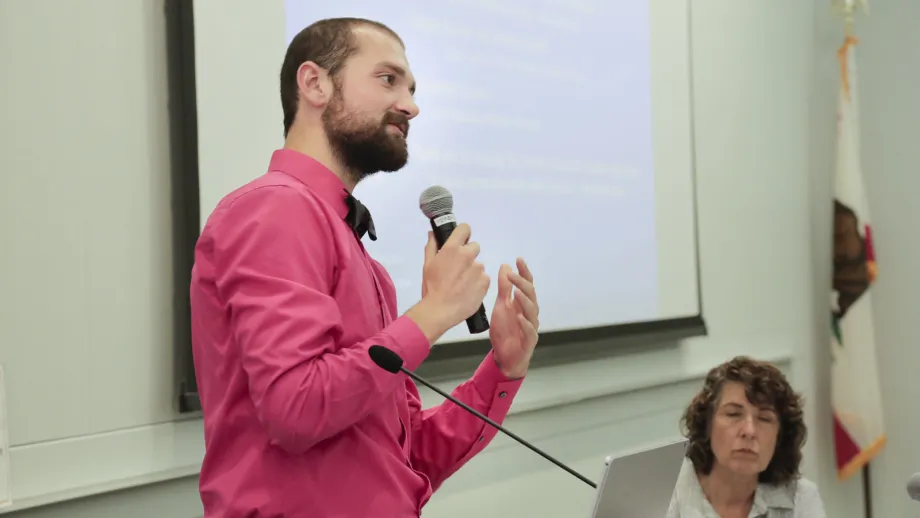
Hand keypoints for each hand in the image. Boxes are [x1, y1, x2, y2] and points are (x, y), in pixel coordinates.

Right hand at [409, 224, 489, 341]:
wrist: (440, 310)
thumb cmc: (431, 287)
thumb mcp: (427, 265)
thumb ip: (431, 246)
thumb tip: (433, 234)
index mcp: (452, 249)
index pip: (465, 228)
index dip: (463, 234)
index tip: (460, 241)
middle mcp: (468, 256)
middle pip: (474, 247)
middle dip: (467, 255)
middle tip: (458, 269)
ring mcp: (478, 269)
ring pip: (478, 265)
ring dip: (472, 271)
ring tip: (461, 284)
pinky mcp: (485, 282)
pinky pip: (484, 278)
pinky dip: (478, 283)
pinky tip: (468, 291)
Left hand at [488, 258, 538, 378]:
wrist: (504, 356)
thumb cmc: (505, 330)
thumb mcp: (501, 306)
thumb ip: (504, 288)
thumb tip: (506, 266)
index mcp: (523, 304)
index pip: (527, 285)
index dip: (524, 272)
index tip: (518, 259)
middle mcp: (530, 313)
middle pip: (530, 295)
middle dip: (522, 283)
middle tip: (512, 275)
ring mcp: (531, 327)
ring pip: (532, 312)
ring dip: (525, 301)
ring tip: (517, 292)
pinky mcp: (529, 341)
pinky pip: (530, 332)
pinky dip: (525, 324)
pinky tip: (519, 317)